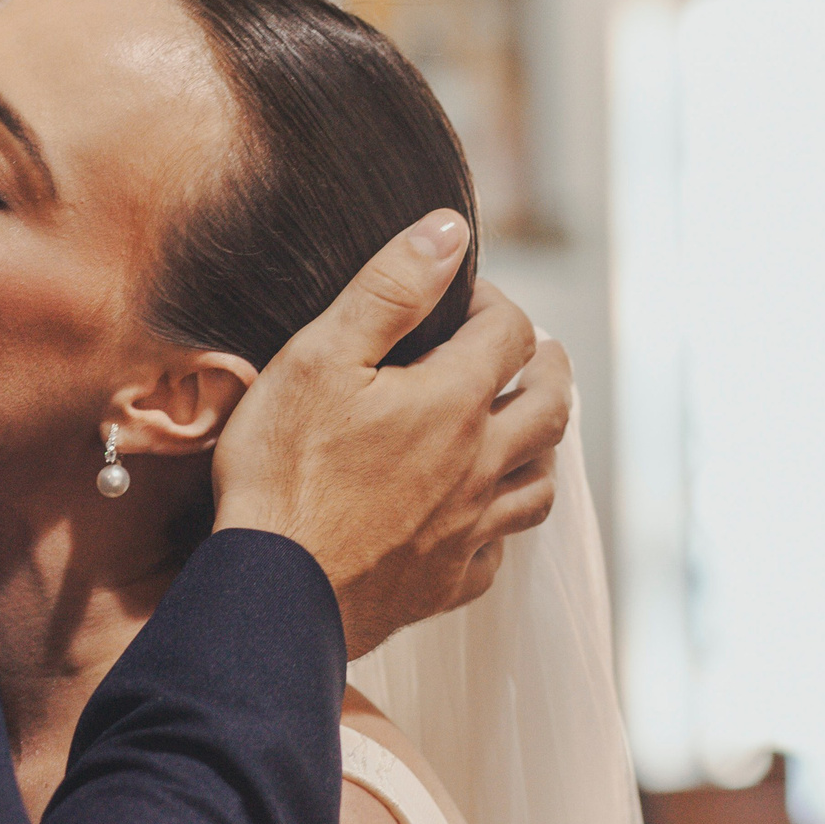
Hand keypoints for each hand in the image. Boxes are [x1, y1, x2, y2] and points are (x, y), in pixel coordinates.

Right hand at [212, 211, 570, 655]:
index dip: (493, 304)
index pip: (511, 334)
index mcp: (454, 402)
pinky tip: (473, 516)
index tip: (460, 299)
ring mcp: (469, 530)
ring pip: (541, 483)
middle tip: (524, 353)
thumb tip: (450, 231)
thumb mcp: (320, 357)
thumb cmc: (283, 471)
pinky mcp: (446, 583)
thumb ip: (390, 290)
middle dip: (546, 368)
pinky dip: (497, 523)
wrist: (273, 592)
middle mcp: (480, 465)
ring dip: (539, 446)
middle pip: (551, 408)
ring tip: (516, 428)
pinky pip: (496, 551)